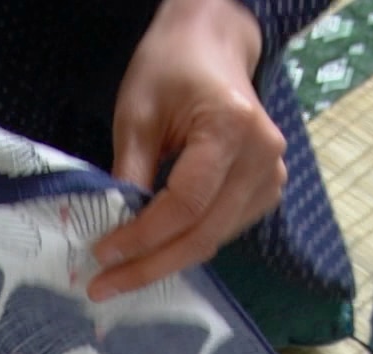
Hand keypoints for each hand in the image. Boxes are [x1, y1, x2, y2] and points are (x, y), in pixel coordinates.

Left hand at [89, 0, 286, 300]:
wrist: (213, 47)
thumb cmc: (171, 69)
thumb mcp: (137, 114)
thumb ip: (129, 173)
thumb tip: (113, 231)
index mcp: (232, 128)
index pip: (186, 203)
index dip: (143, 237)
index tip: (101, 255)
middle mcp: (262, 157)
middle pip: (204, 232)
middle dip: (150, 265)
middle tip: (104, 287)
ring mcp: (271, 175)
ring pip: (214, 238)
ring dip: (166, 260)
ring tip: (120, 274)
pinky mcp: (266, 189)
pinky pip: (222, 229)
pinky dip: (185, 244)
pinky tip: (152, 253)